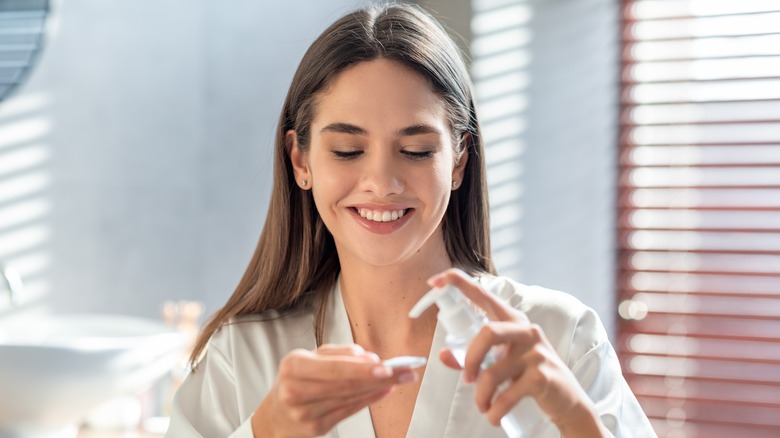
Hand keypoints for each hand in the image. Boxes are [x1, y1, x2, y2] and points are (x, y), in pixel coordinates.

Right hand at [252, 344, 416, 437]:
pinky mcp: (316, 428)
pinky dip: (368, 400)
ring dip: (378, 388)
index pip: (333, 368)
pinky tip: (383, 391)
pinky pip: (348, 412)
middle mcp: (296, 390)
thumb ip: (339, 353)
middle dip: (378, 377)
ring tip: (399, 378)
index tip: (385, 366)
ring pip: (349, 399)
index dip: (361, 368)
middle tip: (402, 370)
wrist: (277, 414)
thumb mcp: (310, 358)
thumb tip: (366, 357)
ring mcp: (305, 413)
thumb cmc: (297, 380)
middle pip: (345, 384)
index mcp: (294, 366)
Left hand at [428, 269, 605, 435]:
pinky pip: (507, 395)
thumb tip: (443, 355)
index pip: (484, 295)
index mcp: (512, 321)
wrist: (568, 401)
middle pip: (487, 333)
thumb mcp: (501, 362)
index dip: (460, 284)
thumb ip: (472, 357)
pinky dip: (495, 410)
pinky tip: (494, 416)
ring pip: (493, 372)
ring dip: (481, 394)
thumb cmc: (530, 375)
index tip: (435, 282)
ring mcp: (536, 352)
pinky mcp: (543, 376)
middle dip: (469, 359)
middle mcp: (526, 331)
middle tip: (466, 380)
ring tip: (482, 405)